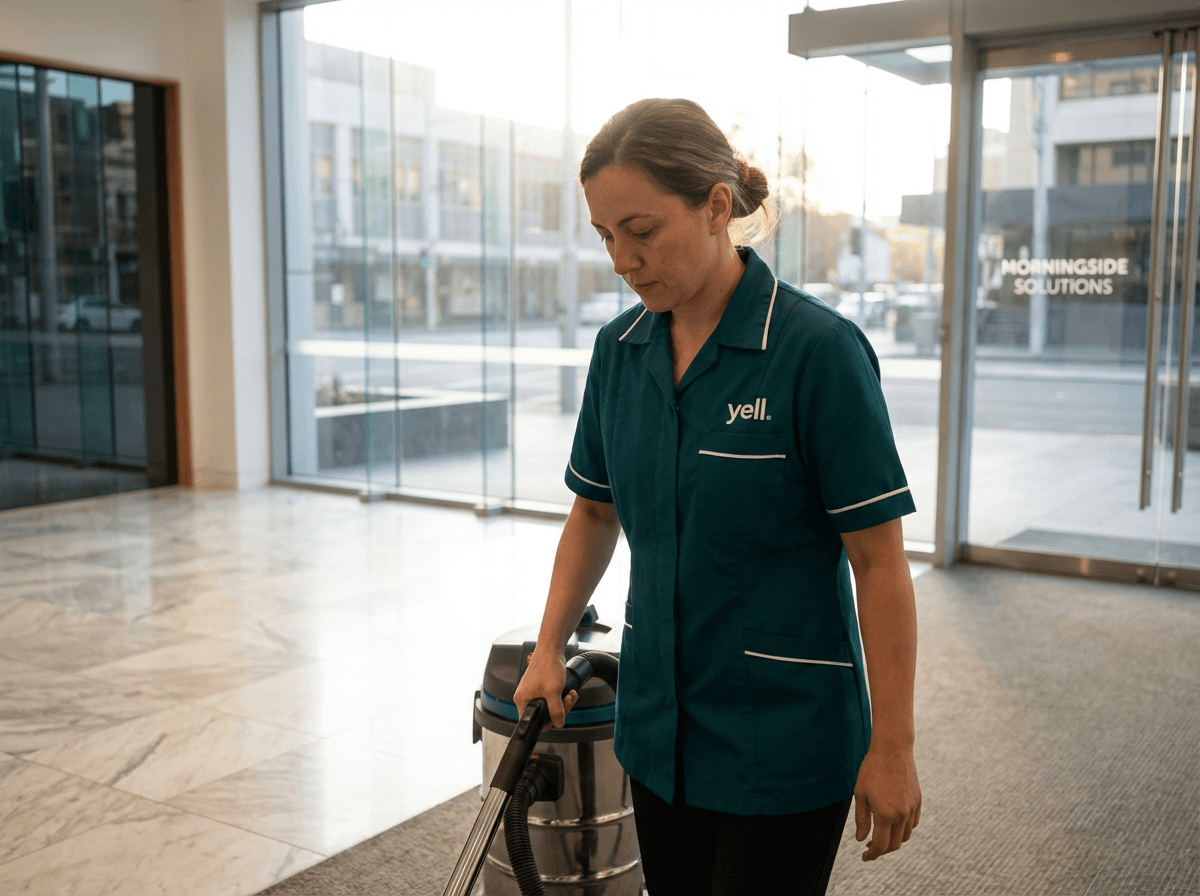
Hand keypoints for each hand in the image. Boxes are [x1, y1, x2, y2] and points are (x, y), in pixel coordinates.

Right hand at [512, 649, 577, 728]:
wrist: (551, 649)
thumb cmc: (546, 665)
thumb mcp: (553, 692)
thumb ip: (556, 710)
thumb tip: (558, 723)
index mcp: (522, 700)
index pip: (531, 721)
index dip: (547, 722)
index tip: (558, 716)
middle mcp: (526, 698)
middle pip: (544, 715)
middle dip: (560, 709)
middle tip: (567, 700)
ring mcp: (534, 693)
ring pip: (551, 707)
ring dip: (564, 702)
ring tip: (570, 694)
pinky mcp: (542, 688)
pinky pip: (553, 699)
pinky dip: (562, 696)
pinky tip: (569, 691)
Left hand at [853, 743, 920, 860]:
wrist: (892, 750)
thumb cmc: (872, 770)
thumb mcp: (860, 794)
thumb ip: (862, 819)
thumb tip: (861, 839)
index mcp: (885, 815)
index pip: (880, 845)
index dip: (872, 855)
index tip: (864, 857)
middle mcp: (902, 815)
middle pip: (894, 845)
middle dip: (882, 850)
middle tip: (869, 847)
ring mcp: (912, 809)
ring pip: (905, 836)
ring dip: (893, 840)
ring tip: (880, 835)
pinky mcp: (918, 801)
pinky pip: (913, 823)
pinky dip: (903, 829)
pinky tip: (893, 824)